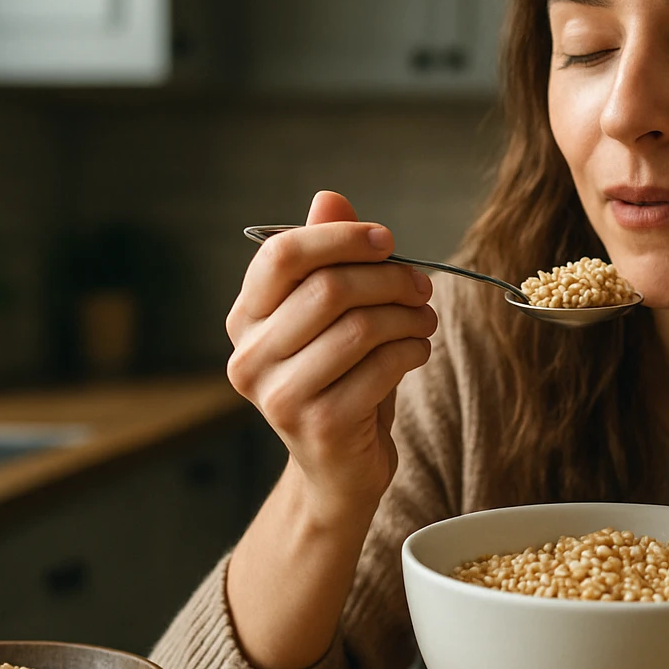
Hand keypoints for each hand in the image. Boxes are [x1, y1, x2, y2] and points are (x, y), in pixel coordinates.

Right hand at [225, 191, 437, 520]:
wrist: (339, 469)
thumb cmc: (340, 380)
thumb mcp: (334, 316)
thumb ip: (329, 259)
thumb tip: (329, 198)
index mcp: (245, 320)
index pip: (281, 256)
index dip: (340, 239)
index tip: (386, 240)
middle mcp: (249, 358)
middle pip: (327, 289)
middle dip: (388, 280)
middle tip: (422, 287)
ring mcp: (279, 396)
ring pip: (358, 328)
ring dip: (407, 317)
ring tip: (424, 320)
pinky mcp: (318, 426)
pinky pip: (379, 368)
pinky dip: (411, 350)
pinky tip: (417, 350)